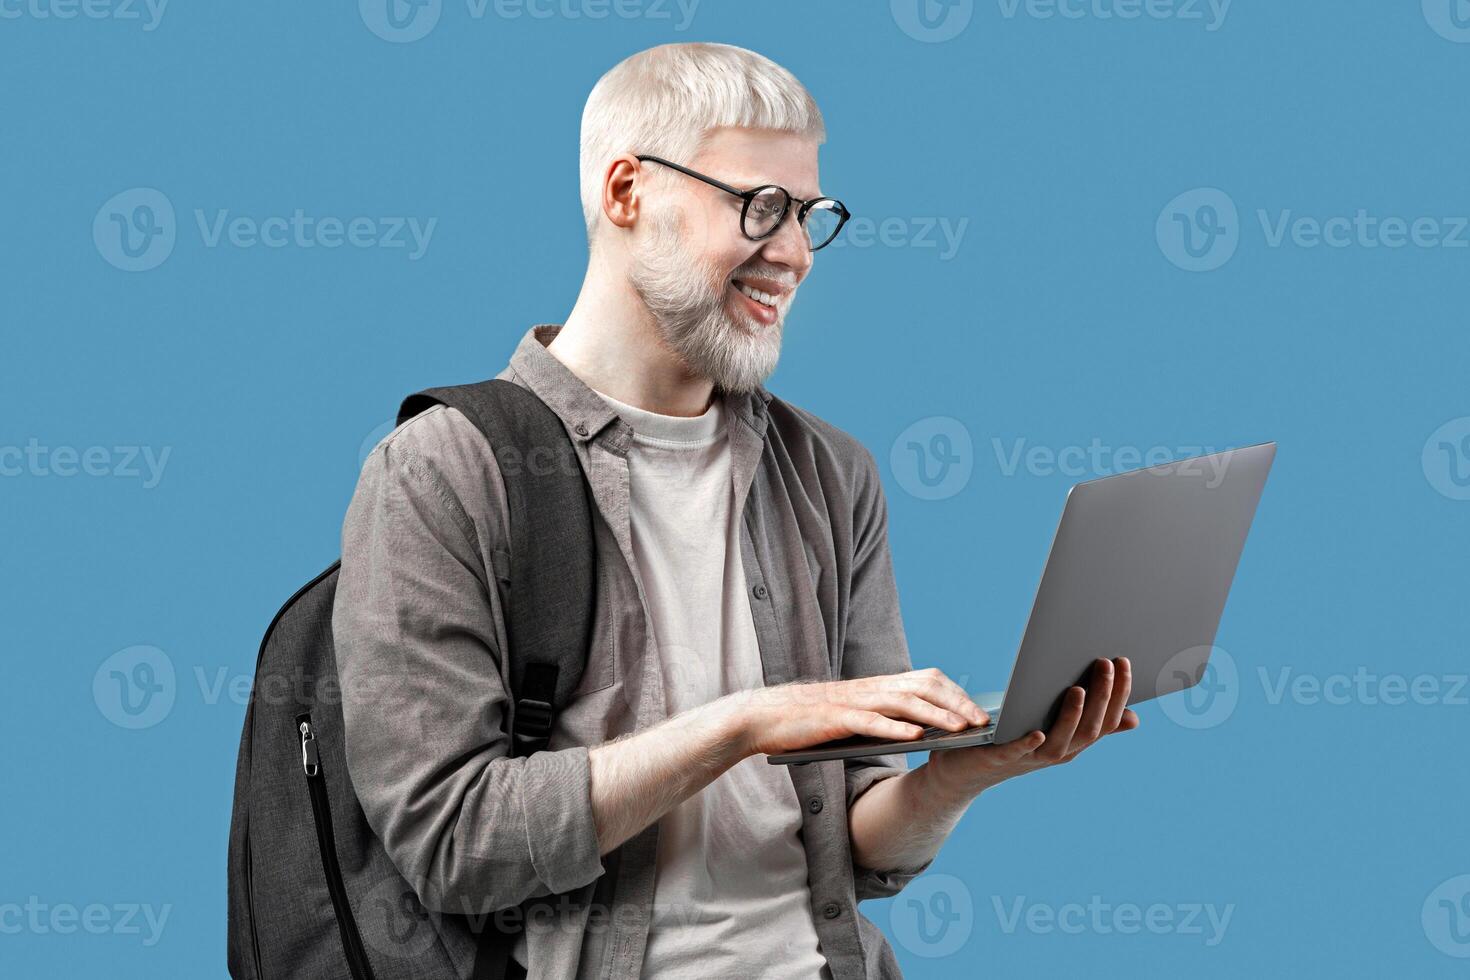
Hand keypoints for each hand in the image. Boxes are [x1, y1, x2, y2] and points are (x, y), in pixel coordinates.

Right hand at [716, 667, 990, 757]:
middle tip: (983, 722)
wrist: (763, 716)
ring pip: (904, 703)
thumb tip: (922, 729)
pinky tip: (915, 738)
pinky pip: (870, 722)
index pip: (926, 680)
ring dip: (936, 716)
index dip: (955, 694)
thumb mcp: (855, 715)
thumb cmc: (811, 721)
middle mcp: (869, 688)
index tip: (980, 711)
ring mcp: (853, 702)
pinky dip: (894, 728)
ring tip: (961, 731)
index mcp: (876, 686)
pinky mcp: (835, 719)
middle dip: (956, 704)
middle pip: (923, 687)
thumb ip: (885, 716)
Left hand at [924, 657, 1140, 798]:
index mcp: (1073, 742)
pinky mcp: (1000, 757)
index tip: (1123, 662)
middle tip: (1105, 663)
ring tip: (1077, 689)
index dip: (1118, 694)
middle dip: (1101, 696)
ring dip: (1071, 716)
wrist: (967, 770)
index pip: (1105, 720)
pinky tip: (1038, 731)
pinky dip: (1029, 743)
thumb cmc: (1015, 740)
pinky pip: (1018, 752)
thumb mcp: (1057, 729)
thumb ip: (1090, 722)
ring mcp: (1030, 758)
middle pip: (1088, 729)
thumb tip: (1134, 718)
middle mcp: (1058, 752)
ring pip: (1059, 743)